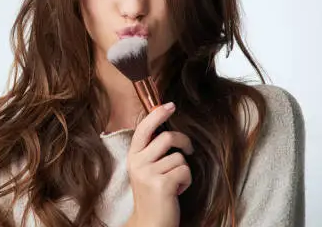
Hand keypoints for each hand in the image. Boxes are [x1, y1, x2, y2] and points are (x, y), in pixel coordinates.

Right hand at [126, 102, 193, 226]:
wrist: (150, 224)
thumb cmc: (152, 195)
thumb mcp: (145, 169)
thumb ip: (151, 151)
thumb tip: (166, 129)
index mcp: (133, 156)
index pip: (144, 128)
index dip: (157, 114)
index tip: (170, 105)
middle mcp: (137, 163)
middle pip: (167, 137)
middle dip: (184, 141)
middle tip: (188, 149)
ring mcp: (148, 174)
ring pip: (179, 157)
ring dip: (184, 170)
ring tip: (175, 182)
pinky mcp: (161, 184)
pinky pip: (184, 171)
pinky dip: (186, 181)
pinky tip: (177, 191)